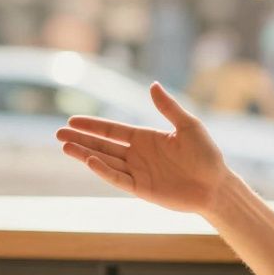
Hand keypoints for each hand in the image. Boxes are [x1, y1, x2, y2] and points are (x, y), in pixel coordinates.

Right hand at [55, 82, 229, 214]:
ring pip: (105, 161)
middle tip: (57, 133)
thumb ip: (168, 107)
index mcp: (145, 138)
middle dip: (80, 139)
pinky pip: (118, 179)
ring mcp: (137, 172)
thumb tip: (152, 84)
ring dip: (85, 154)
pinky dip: (104, 171)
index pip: (112, 130)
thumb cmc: (206, 155)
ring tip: (65, 146)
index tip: (72, 120)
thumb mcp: (188, 125)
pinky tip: (90, 161)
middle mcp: (137, 155)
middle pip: (102, 145)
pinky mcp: (141, 189)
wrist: (216, 185)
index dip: (92, 125)